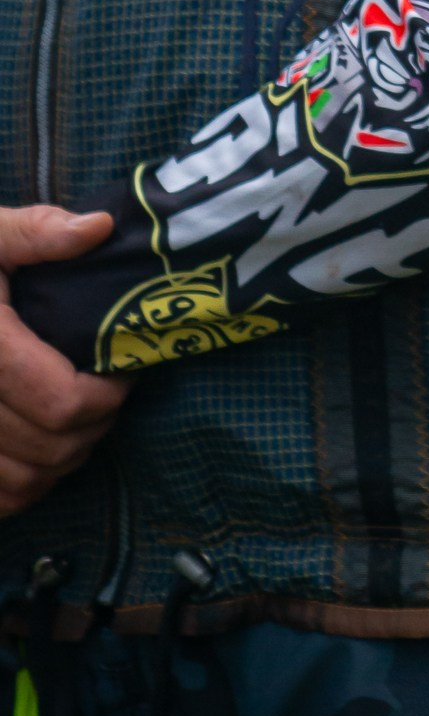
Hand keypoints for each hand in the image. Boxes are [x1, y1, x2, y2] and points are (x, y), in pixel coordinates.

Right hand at [0, 206, 131, 518]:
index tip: (118, 370)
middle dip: (94, 426)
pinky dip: (23, 487)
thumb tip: (97, 229)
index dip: (108, 395)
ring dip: (62, 460)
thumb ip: (34, 232)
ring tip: (73, 420)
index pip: (63, 403)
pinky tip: (33, 448)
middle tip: (104, 395)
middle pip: (52, 449)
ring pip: (25, 484)